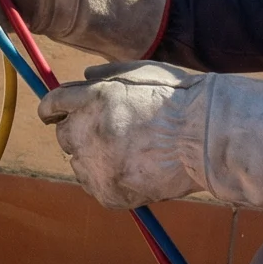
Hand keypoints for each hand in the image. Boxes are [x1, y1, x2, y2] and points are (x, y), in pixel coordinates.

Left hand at [38, 61, 262, 214]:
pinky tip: (137, 174)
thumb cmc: (183, 101)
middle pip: (64, 137)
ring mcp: (97, 163)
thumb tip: (83, 76)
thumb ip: (109, 74)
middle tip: (111, 136)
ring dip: (97, 160)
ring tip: (132, 156)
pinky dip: (111, 184)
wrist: (210, 138)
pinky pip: (98, 189)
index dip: (52, 111)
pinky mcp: (109, 192)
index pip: (52, 105)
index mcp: (93, 97)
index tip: (54, 116)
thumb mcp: (144, 72)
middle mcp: (87, 129)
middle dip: (80, 135)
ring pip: (80, 165)